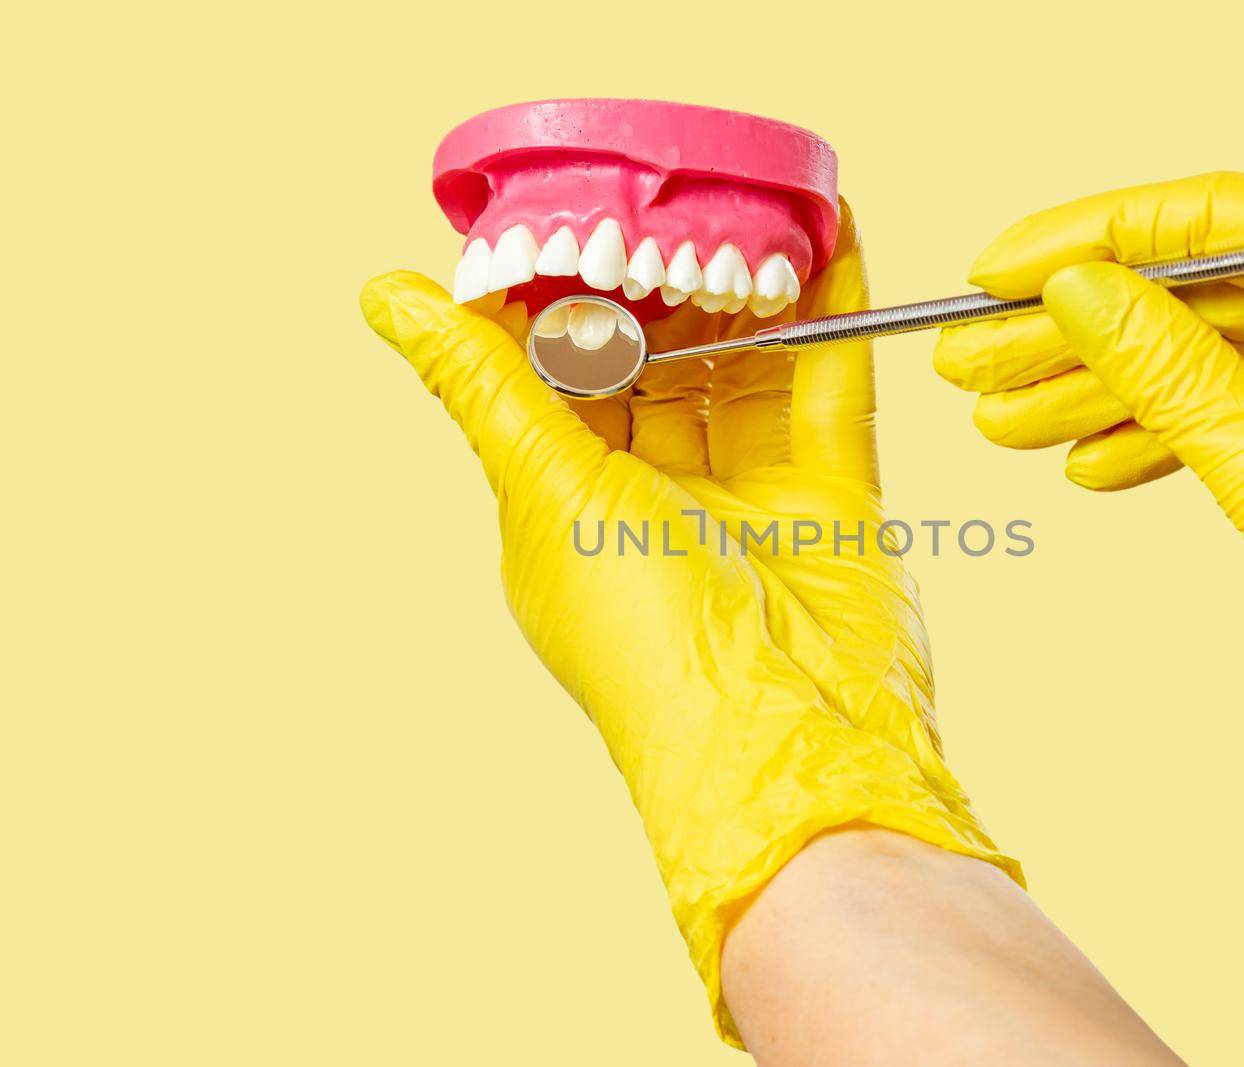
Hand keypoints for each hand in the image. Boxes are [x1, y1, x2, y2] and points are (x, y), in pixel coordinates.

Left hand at [360, 204, 1017, 1044]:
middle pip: (656, 362)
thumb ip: (484, 383)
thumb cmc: (643, 641)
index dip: (561, 294)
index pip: (556, 376)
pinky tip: (829, 236)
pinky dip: (833, 312)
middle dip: (661, 280)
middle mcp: (654, 497)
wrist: (788, 737)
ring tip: (747, 200)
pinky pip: (829, 382)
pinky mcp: (831, 494)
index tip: (570, 211)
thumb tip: (387, 296)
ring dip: (746, 284)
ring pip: (744, 363)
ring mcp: (749, 495)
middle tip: (670, 196)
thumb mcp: (546, 493)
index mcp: (567, 505)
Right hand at [936, 173, 1243, 838]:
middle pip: (1195, 289)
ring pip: (1202, 353)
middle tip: (971, 356)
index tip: (998, 269)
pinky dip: (1160, 431)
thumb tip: (1073, 290)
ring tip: (998, 417)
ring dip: (1098, 388)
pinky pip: (1235, 404)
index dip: (1091, 238)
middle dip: (1074, 329)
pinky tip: (1087, 457)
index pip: (1219, 219)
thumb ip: (1165, 370)